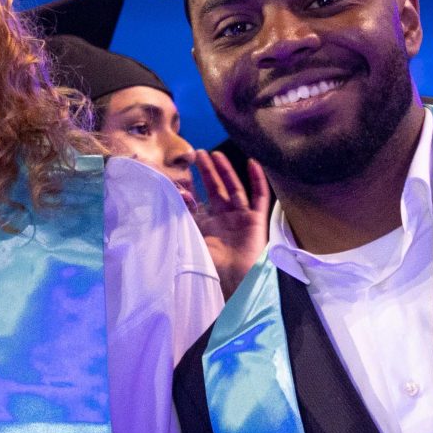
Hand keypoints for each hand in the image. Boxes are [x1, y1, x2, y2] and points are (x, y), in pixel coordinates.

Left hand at [191, 151, 270, 292]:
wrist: (235, 279)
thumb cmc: (213, 265)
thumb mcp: (193, 240)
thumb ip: (184, 219)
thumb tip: (173, 198)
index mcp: (208, 225)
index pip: (199, 202)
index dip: (191, 189)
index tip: (179, 176)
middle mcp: (224, 219)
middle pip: (216, 189)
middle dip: (208, 172)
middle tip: (198, 153)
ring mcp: (241, 217)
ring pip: (234, 188)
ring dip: (226, 171)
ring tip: (216, 154)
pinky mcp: (256, 219)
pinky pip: (259, 196)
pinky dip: (257, 180)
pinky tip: (253, 163)